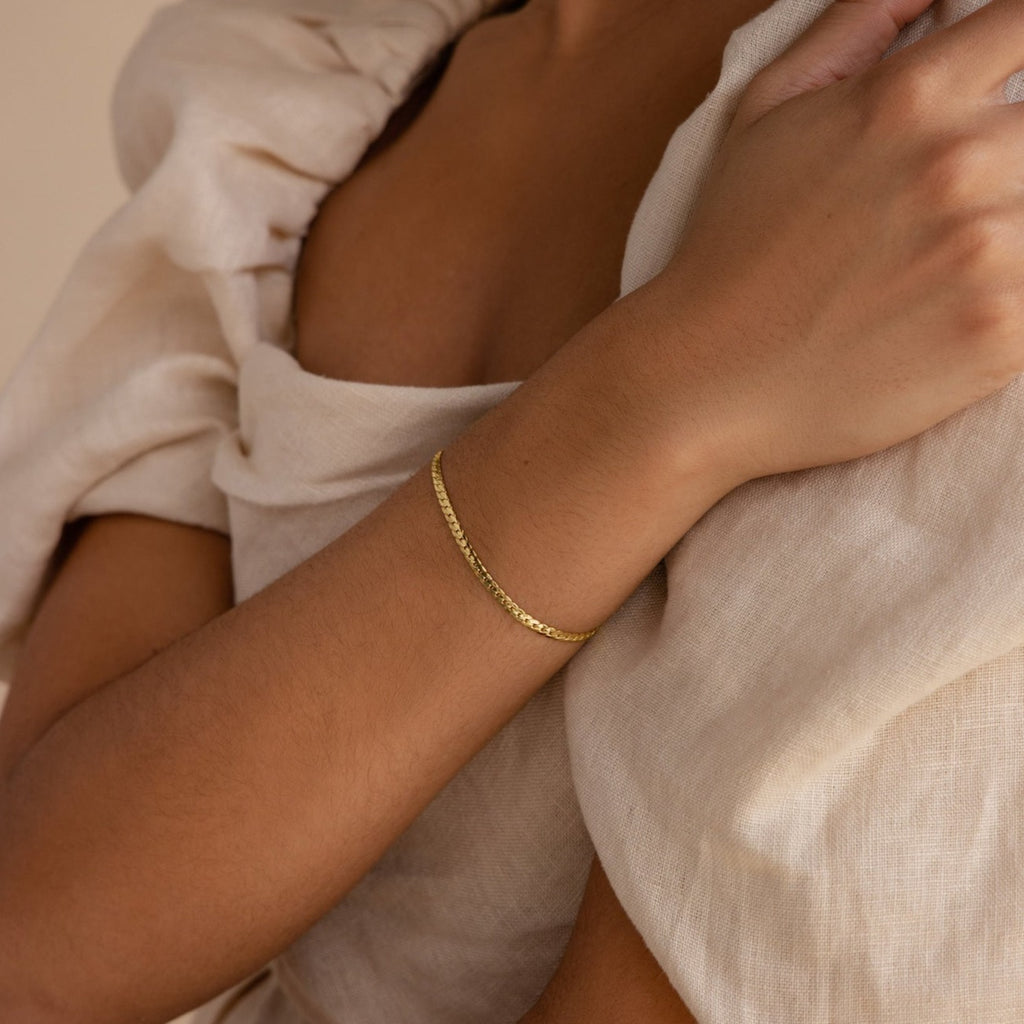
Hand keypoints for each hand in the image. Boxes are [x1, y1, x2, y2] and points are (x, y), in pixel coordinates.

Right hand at [636, 0, 1023, 480]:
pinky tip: (951, 311)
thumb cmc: (730, 251)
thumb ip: (854, 26)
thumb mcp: (766, 113)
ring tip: (941, 265)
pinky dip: (1008, 300)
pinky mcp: (1001, 335)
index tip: (997, 96)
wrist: (704, 381)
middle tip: (949, 204)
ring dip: (1009, 233)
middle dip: (1007, 159)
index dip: (1020, 53)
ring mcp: (989, 254)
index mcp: (909, 99)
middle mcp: (959, 165)